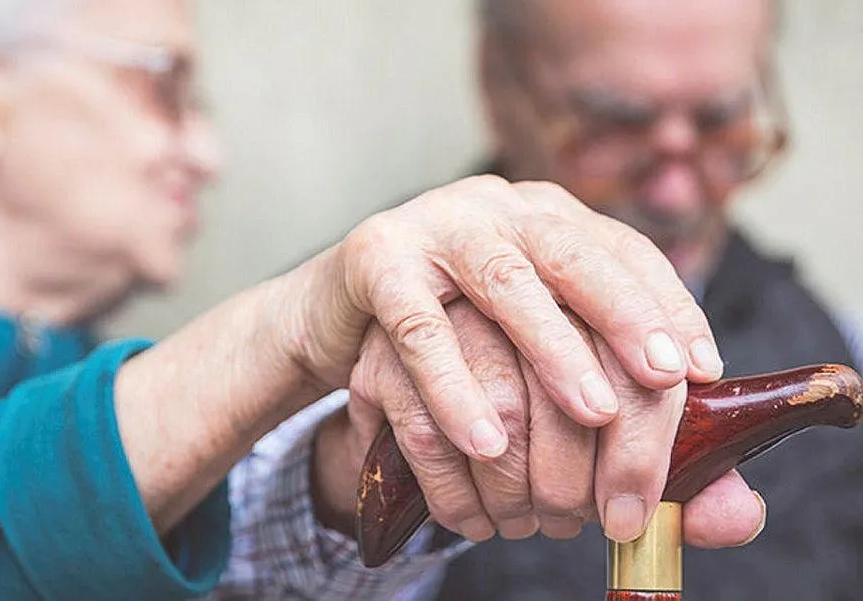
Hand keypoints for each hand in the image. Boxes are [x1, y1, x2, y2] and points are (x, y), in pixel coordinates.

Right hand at [300, 176, 723, 463]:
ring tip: (594, 413)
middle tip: (664, 377)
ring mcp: (435, 226)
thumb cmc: (447, 332)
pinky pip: (421, 326)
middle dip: (624, 313)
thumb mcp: (519, 338)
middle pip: (573, 251)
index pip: (621, 249)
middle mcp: (497, 208)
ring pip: (504, 281)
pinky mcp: (376, 258)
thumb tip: (673, 435)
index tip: (703, 368)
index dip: (667, 303)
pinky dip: (454, 386)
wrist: (337, 311)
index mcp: (542, 217)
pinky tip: (487, 439)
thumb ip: (586, 373)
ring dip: (552, 349)